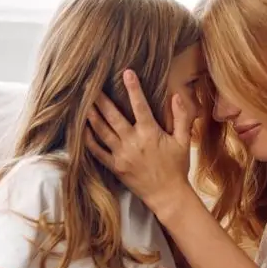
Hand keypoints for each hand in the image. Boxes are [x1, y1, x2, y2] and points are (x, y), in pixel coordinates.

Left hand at [86, 69, 194, 215]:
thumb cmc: (177, 168)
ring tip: (83, 102)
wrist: (167, 195)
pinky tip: (82, 129)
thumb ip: (181, 118)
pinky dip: (88, 139)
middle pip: (113, 116)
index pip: (140, 105)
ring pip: (102, 131)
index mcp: (150, 134)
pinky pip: (97, 151)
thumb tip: (177, 96)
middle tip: (91, 84)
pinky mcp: (115, 166)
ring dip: (91, 115)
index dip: (133, 88)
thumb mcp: (184, 142)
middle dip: (101, 99)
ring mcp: (122, 155)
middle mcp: (133, 142)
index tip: (127, 72)